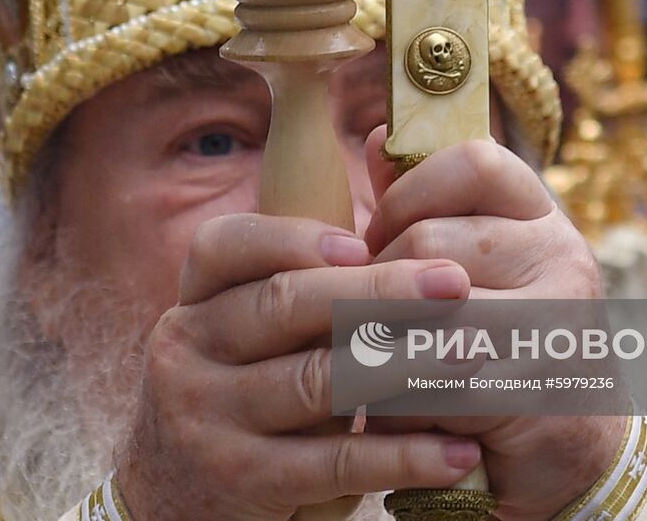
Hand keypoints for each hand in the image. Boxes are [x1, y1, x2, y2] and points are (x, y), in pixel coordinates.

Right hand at [114, 213, 488, 518]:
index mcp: (195, 300)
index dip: (295, 237)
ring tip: (471, 357)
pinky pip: (332, 463)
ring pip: (315, 381)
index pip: (224, 246)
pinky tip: (457, 451)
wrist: (175, 499)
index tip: (366, 240)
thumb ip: (308, 270)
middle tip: (453, 282)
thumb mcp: (252, 330)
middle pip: (283, 304)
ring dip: (403, 366)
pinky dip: (402, 455)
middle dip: (377, 291)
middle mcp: (188, 349)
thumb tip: (386, 159)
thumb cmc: (245, 391)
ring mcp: (207, 418)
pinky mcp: (240, 481)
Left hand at [362, 129, 627, 520]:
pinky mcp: (532, 390)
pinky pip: (432, 377)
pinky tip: (396, 399)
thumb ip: (425, 204)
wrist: (573, 453)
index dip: (407, 191)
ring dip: (382, 340)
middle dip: (377, 281)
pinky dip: (397, 392)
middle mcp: (561, 257)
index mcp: (542, 215)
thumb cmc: (502, 345)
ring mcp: (555, 324)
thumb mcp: (474, 265)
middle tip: (367, 311)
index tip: (381, 234)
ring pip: (425, 311)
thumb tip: (379, 137)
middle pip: (430, 241)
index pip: (473, 158)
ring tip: (377, 355)